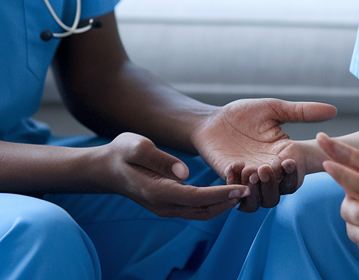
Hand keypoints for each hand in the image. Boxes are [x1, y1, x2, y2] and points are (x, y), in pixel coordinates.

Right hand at [91, 133, 247, 219]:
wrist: (105, 168)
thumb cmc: (121, 153)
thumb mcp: (137, 146)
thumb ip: (161, 159)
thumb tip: (186, 172)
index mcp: (158, 192)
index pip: (198, 198)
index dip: (222, 194)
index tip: (243, 187)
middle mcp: (164, 206)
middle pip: (205, 211)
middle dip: (229, 202)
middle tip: (253, 188)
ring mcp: (167, 208)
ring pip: (202, 212)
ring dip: (224, 204)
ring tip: (245, 188)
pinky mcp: (169, 204)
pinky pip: (196, 208)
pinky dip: (214, 202)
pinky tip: (228, 189)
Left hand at [192, 98, 335, 211]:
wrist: (211, 120)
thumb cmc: (243, 114)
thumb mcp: (273, 109)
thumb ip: (302, 111)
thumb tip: (334, 110)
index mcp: (282, 156)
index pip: (295, 177)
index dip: (294, 175)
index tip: (288, 160)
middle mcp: (268, 172)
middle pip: (280, 193)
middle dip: (275, 185)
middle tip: (266, 167)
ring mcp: (249, 180)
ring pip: (261, 202)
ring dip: (259, 191)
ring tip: (250, 170)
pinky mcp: (230, 182)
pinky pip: (238, 197)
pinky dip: (237, 187)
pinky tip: (234, 166)